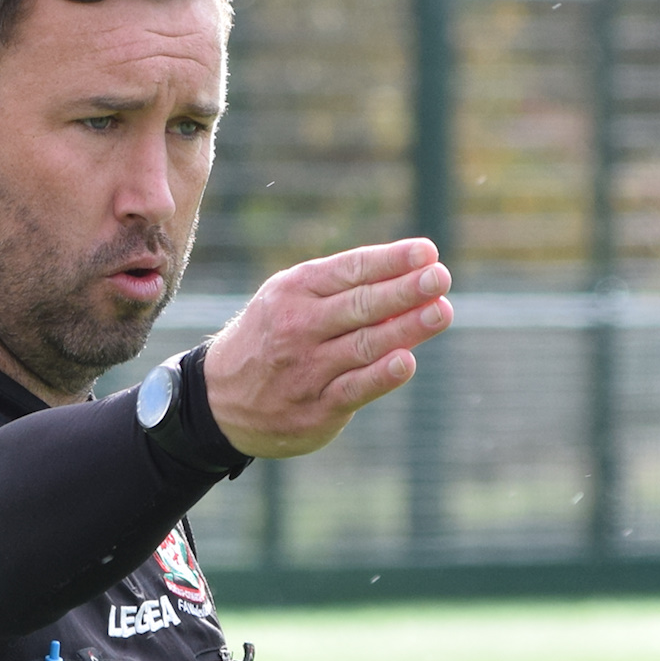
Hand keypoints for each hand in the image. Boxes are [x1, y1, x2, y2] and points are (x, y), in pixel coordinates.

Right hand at [203, 238, 453, 458]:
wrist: (218, 399)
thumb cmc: (273, 337)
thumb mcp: (290, 301)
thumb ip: (342, 293)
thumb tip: (409, 285)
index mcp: (294, 290)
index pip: (351, 270)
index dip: (391, 260)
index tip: (428, 252)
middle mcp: (298, 326)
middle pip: (360, 305)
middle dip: (404, 290)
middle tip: (440, 277)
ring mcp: (306, 369)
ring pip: (362, 345)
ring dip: (405, 329)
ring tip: (440, 312)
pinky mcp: (315, 409)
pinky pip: (353, 389)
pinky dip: (380, 376)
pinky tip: (407, 361)